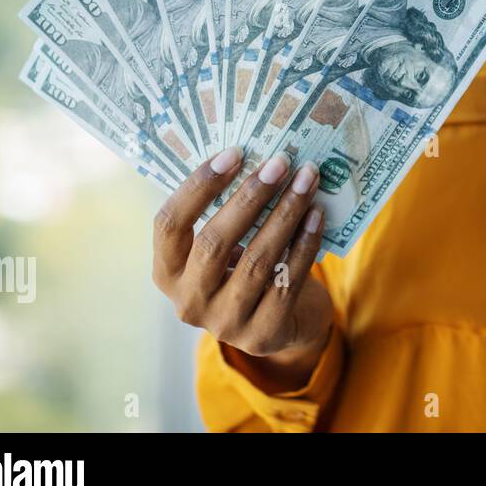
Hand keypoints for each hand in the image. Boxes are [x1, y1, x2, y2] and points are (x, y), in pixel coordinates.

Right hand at [152, 146, 333, 391]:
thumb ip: (227, 213)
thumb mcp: (227, 248)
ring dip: (285, 213)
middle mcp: (189, 302)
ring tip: (307, 180)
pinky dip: (305, 243)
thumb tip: (259, 155)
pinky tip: (317, 214)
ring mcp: (225, 323)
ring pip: (257, 260)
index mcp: (168, 273)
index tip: (234, 152)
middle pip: (214, 241)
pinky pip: (288, 279)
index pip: (169, 224)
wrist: (284, 326)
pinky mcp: (264, 334)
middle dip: (250, 196)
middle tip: (280, 161)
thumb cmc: (249, 270)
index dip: (198, 186)